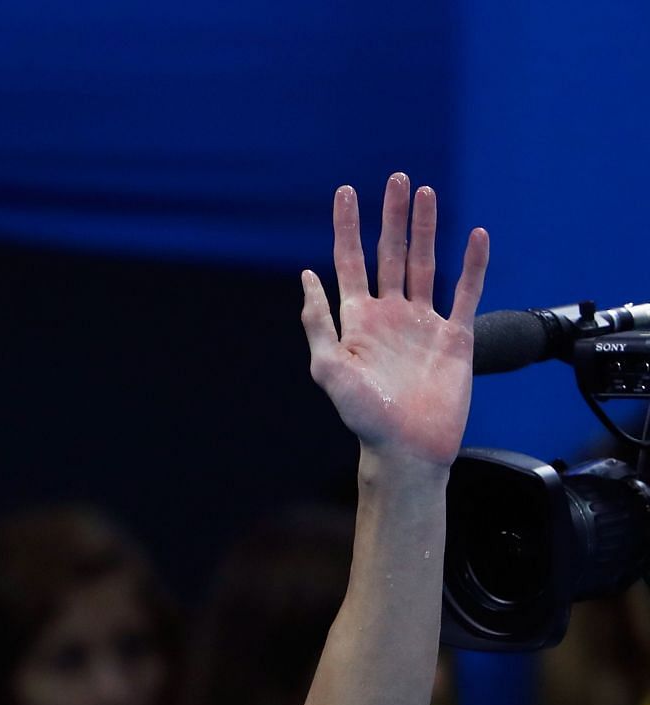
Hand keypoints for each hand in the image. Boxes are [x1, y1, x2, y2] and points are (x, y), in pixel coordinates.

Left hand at [301, 174, 489, 467]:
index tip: (346, 192)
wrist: (406, 448)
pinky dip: (472, 264)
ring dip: (426, 229)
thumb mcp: (328, 368)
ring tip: (425, 193)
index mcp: (357, 320)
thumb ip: (319, 323)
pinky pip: (466, 292)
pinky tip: (475, 235)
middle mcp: (390, 315)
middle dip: (392, 217)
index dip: (347, 227)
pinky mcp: (455, 336)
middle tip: (396, 178)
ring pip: (426, 264)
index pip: (350, 261)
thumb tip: (306, 277)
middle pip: (391, 253)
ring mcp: (423, 323)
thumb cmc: (363, 416)